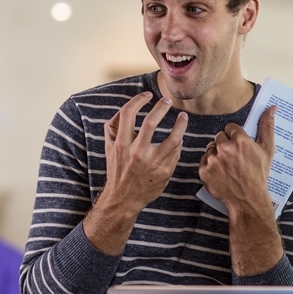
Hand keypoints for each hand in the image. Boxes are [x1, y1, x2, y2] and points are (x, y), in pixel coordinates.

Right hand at [100, 92, 188, 212]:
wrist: (123, 198)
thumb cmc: (117, 169)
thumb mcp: (109, 147)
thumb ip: (113, 126)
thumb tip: (127, 108)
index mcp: (122, 144)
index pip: (128, 113)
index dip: (138, 100)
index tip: (147, 95)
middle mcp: (137, 153)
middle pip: (151, 122)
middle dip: (161, 107)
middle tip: (168, 101)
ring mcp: (153, 163)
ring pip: (173, 139)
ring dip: (181, 124)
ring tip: (183, 117)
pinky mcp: (165, 172)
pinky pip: (176, 152)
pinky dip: (178, 142)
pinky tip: (179, 137)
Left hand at [199, 105, 275, 211]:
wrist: (248, 199)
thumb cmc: (259, 175)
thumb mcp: (267, 150)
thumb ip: (267, 126)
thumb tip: (272, 107)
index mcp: (240, 141)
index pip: (230, 128)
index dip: (235, 136)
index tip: (240, 146)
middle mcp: (225, 148)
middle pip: (219, 136)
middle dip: (225, 144)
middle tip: (234, 157)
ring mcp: (213, 160)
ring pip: (211, 148)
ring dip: (217, 154)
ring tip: (227, 166)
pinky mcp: (204, 170)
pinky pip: (203, 160)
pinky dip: (210, 165)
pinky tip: (220, 172)